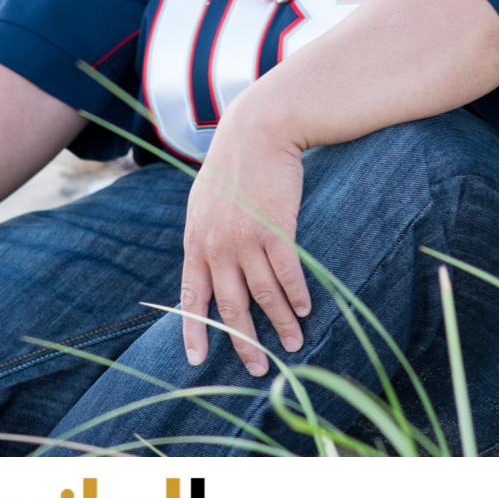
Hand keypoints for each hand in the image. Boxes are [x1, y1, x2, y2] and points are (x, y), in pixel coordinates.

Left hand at [179, 95, 311, 375]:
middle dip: (244, 341)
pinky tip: (306, 309)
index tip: (197, 361)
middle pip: (231, 305)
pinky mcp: (275, 227)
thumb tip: (211, 263)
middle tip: (259, 368)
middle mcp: (216, 247)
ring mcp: (245, 238)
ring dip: (280, 323)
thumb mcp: (206, 201)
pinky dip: (297, 294)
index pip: (192, 297)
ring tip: (293, 344)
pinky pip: (287, 271)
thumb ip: (205, 234)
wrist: (258, 129)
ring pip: (263, 294)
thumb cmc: (235, 163)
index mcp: (195, 242)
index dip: (195, 331)